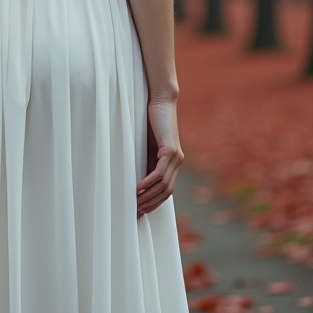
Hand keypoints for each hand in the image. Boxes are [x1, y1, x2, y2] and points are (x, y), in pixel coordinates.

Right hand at [136, 97, 182, 217]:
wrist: (161, 100)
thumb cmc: (151, 120)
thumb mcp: (147, 145)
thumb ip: (145, 160)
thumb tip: (135, 179)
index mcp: (173, 162)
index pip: (166, 190)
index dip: (154, 203)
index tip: (140, 212)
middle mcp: (178, 162)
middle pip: (166, 192)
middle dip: (151, 204)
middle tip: (136, 212)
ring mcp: (176, 156)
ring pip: (164, 185)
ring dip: (149, 196)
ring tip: (135, 203)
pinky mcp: (170, 149)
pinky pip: (160, 172)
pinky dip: (149, 182)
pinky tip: (139, 188)